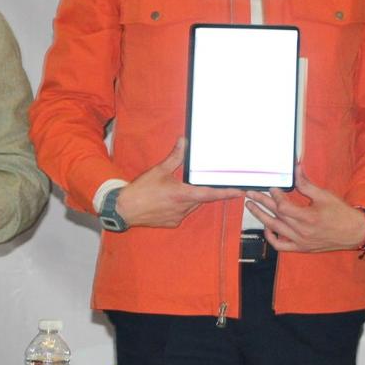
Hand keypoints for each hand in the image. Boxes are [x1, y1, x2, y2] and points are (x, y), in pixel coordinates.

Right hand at [115, 138, 242, 227]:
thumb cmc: (141, 190)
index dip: (227, 193)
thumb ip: (175, 157)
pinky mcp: (172, 223)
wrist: (124, 209)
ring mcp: (178, 217)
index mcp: (182, 194)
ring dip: (191, 198)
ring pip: (192, 206)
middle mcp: (183, 208)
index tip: (240, 192)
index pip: (211, 194)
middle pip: (201, 199)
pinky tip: (169, 199)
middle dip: (203, 191)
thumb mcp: (159, 170)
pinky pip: (183, 213)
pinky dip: (181, 205)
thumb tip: (184, 142)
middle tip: (198, 182)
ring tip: (177, 189)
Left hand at [244, 169, 364, 252]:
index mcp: (308, 217)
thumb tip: (296, 169)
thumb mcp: (324, 195)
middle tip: (250, 194)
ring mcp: (300, 241)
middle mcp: (302, 232)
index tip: (272, 187)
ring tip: (252, 207)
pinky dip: (271, 237)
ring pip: (274, 230)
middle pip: (275, 216)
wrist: (353, 233)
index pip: (283, 206)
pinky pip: (280, 246)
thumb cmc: (341, 214)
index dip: (275, 195)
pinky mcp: (301, 248)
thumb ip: (306, 184)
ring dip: (261, 217)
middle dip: (261, 203)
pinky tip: (267, 228)